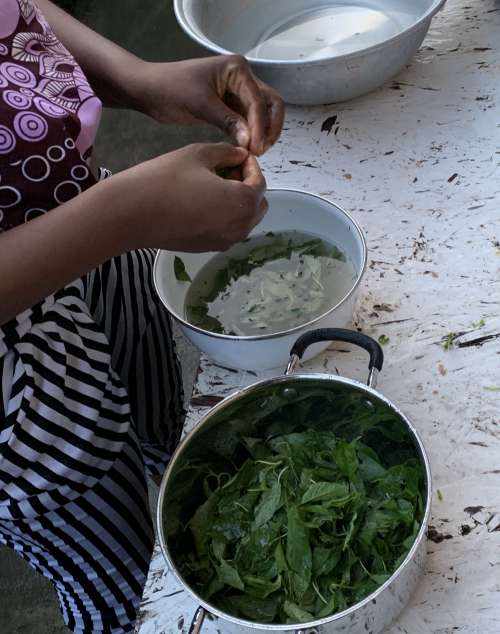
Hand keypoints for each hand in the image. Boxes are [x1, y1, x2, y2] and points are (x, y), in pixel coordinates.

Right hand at [113, 143, 267, 251]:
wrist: (133, 214)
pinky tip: (202, 202)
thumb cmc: (166, 179)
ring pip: (243, 220)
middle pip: (256, 204)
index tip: (236, 155)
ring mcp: (225, 241)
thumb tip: (240, 155)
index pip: (259, 182)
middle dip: (247, 186)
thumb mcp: (199, 154)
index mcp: (243, 202)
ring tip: (212, 185)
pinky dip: (224, 216)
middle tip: (225, 170)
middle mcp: (241, 227)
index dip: (250, 165)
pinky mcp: (209, 248)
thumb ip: (227, 153)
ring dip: (237, 202)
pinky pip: (227, 230)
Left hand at [137, 57, 284, 155]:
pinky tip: (244, 149)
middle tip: (260, 151)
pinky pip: (248, 122)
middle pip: (270, 104)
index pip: (258, 100)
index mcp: (237, 69)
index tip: (256, 148)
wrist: (150, 90)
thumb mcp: (200, 104)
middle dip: (269, 128)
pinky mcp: (230, 108)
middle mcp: (241, 78)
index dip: (260, 126)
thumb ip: (227, 121)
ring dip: (262, 133)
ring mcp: (237, 93)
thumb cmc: (170, 88)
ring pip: (262, 115)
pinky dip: (250, 135)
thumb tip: (250, 140)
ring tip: (254, 152)